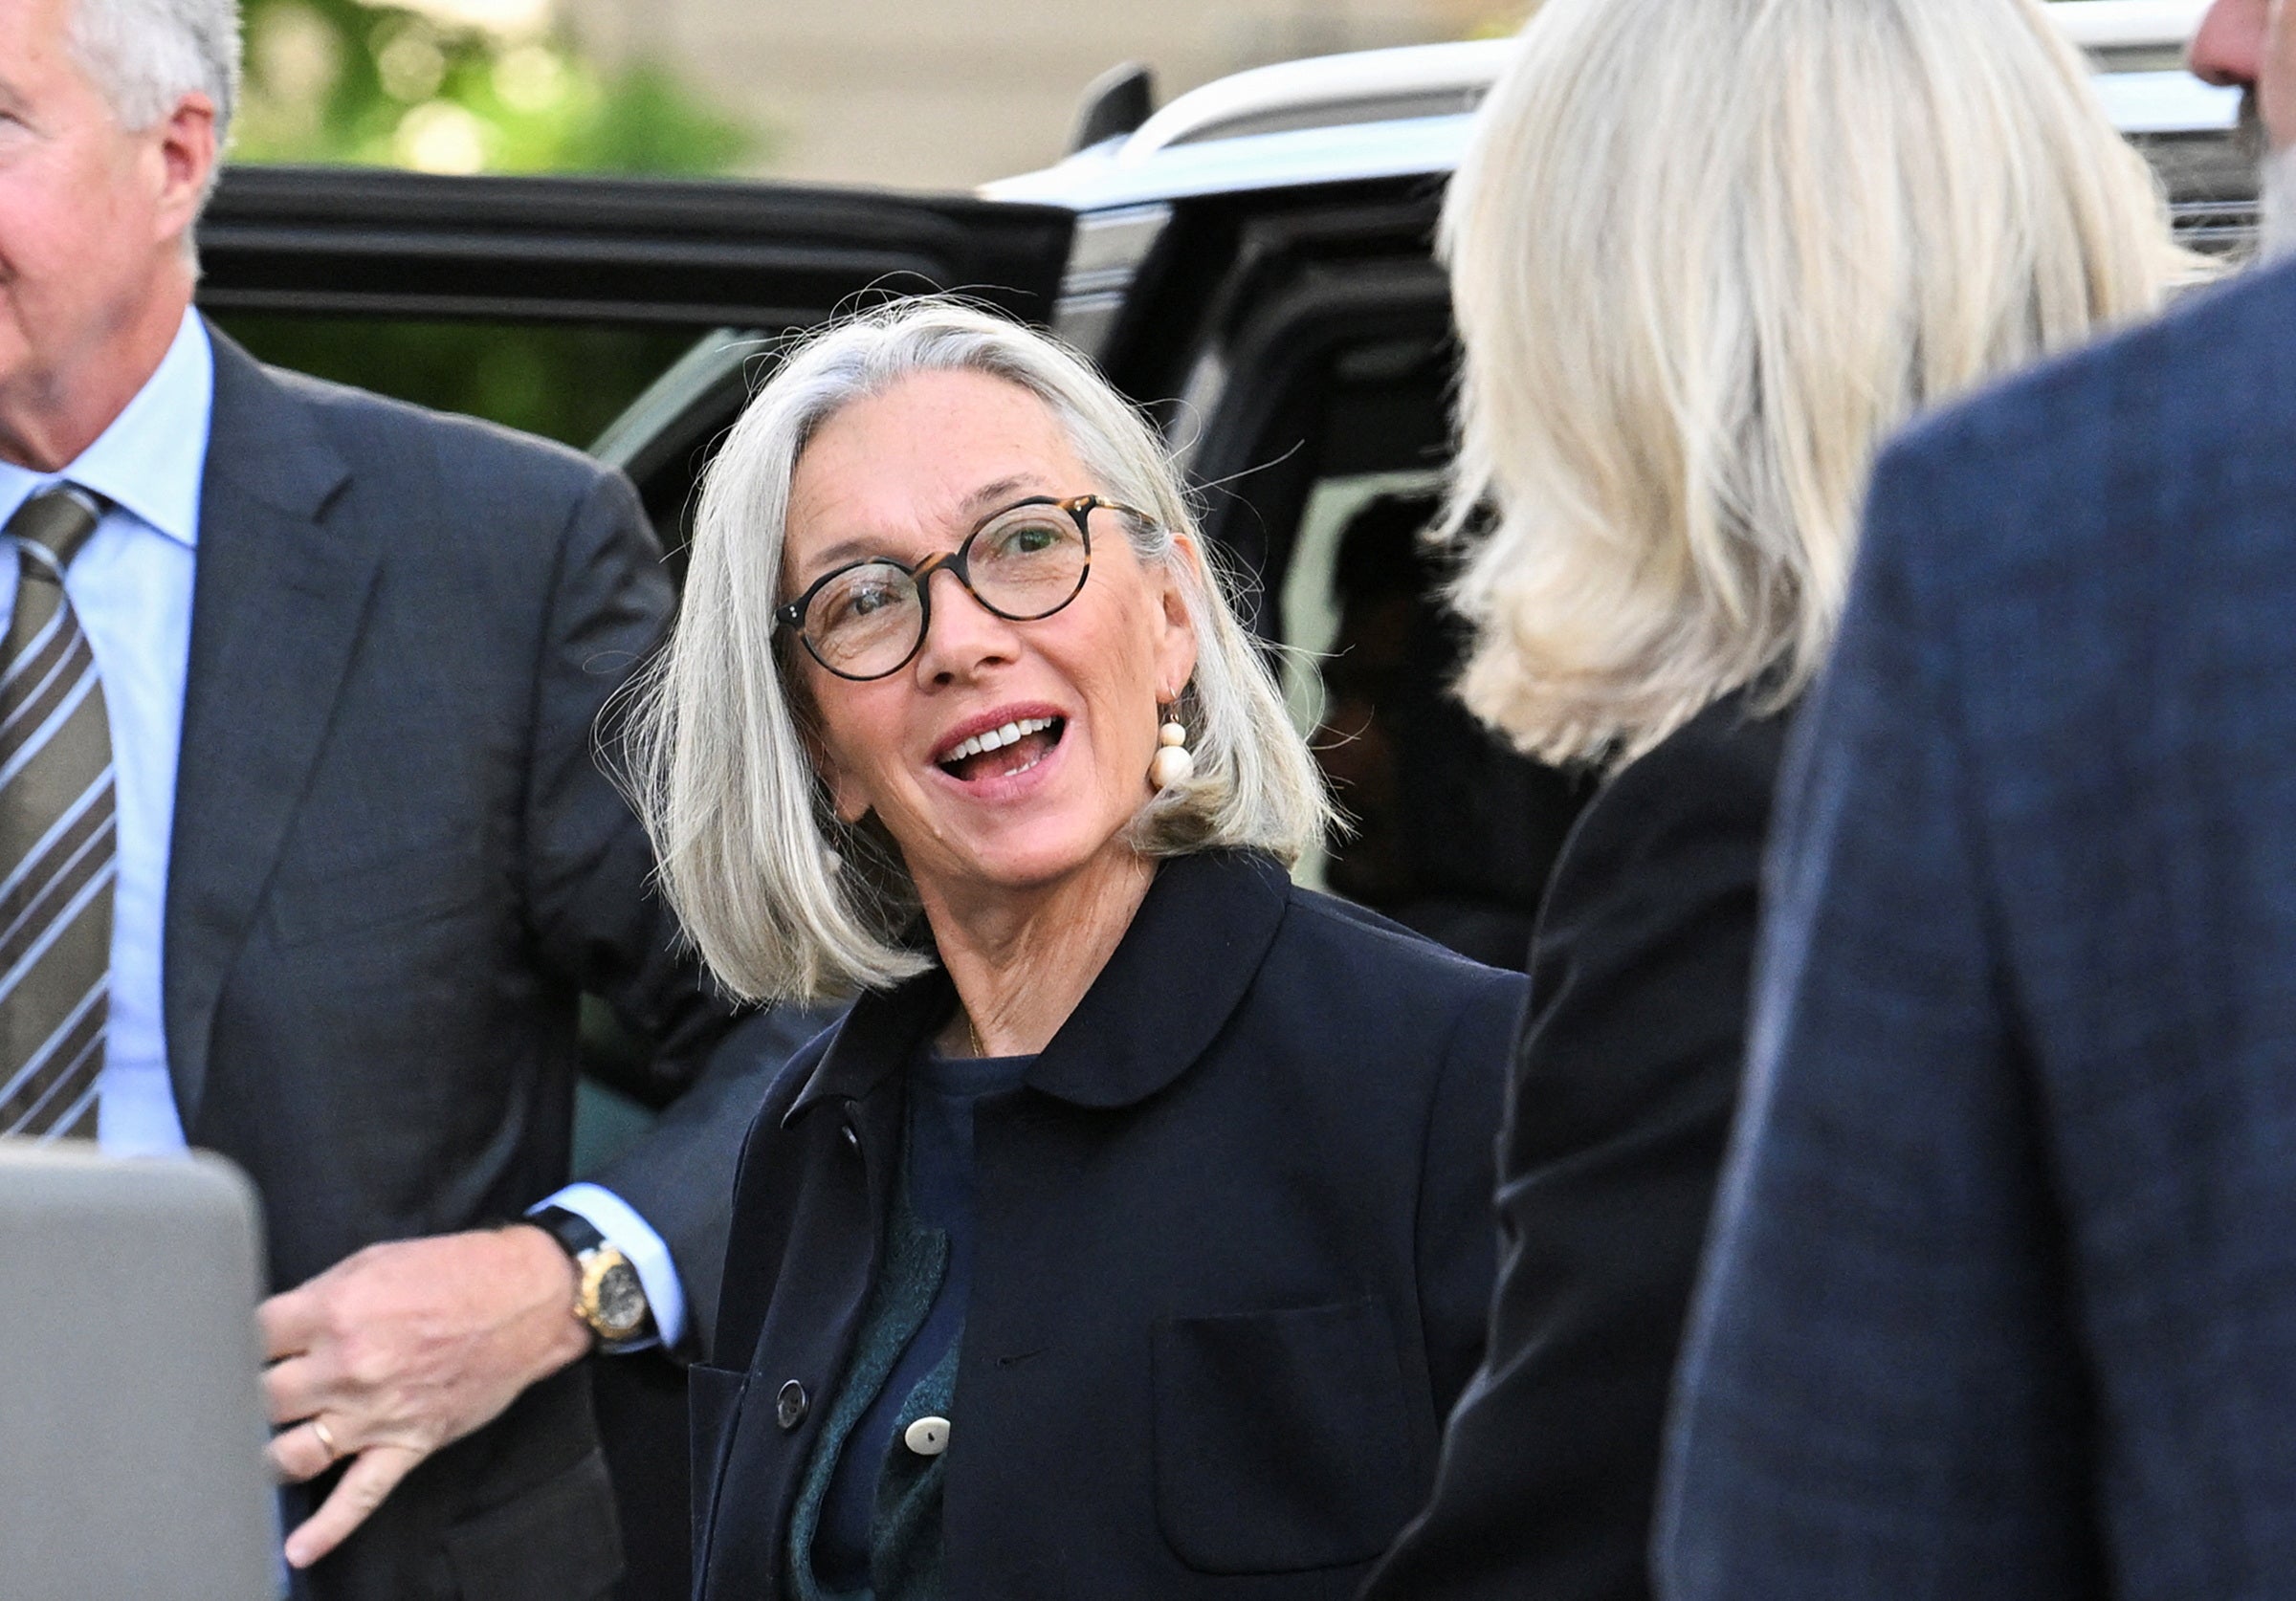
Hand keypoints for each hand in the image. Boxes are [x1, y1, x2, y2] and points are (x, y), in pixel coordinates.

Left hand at [260, 1225, 591, 1568]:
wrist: (530, 1296)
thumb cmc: (456, 1272)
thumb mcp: (376, 1261)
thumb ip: (319, 1295)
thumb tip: (275, 1325)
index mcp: (334, 1311)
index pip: (249, 1338)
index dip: (236, 1342)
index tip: (231, 1348)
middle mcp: (347, 1366)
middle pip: (259, 1399)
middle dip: (248, 1394)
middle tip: (243, 1394)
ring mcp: (376, 1412)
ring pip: (289, 1454)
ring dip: (266, 1455)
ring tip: (259, 1447)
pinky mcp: (407, 1443)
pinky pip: (359, 1496)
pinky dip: (327, 1529)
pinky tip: (298, 1548)